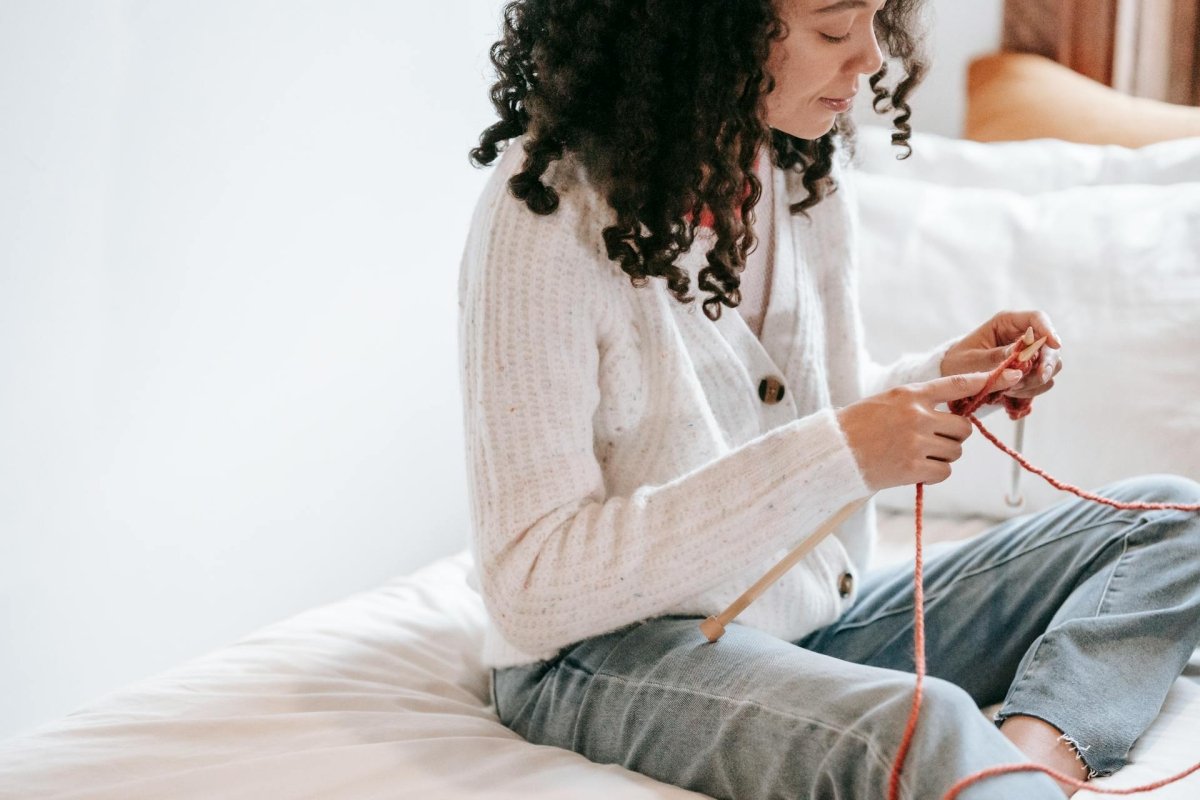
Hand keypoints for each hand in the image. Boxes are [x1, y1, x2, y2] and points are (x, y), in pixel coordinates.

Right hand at [836, 370, 1023, 491]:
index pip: (957, 383)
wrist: (835, 452)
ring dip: (943, 456)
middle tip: (932, 440)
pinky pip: (944, 471)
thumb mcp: (889, 402)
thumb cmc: (860, 426)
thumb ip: (920, 403)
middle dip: (954, 436)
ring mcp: (916, 442)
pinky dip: (934, 472)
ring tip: (915, 454)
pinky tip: (913, 468)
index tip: (1011, 375)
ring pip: (955, 451)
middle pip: (963, 428)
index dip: (986, 380)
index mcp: (911, 394)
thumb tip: (956, 417)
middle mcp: (917, 416)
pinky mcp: (914, 468)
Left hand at [940, 310, 1063, 401]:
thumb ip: (997, 357)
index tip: (1056, 344)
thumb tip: (1022, 356)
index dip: (1049, 330)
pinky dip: (1030, 390)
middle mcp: (1021, 336)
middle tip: (1038, 377)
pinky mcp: (1028, 372)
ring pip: (1050, 365)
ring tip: (1011, 389)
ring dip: (1035, 380)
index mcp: (1007, 323)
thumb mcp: (973, 359)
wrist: (952, 377)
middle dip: (1046, 363)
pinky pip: (1042, 382)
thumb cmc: (958, 362)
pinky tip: (1011, 394)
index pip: (1037, 318)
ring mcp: (1028, 355)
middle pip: (1049, 345)